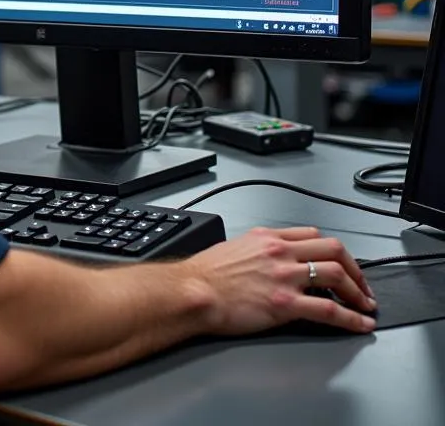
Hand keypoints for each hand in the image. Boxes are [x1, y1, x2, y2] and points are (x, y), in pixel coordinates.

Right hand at [181, 226, 377, 334]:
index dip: (333, 250)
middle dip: (355, 269)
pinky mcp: (286, 303)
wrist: (193, 291)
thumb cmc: (204, 274)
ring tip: (366, 305)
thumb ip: (255, 249)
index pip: (312, 234)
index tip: (341, 263)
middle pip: (333, 249)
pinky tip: (360, 324)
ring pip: (337, 275)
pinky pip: (330, 309)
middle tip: (363, 285)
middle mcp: (279, 252)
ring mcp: (285, 276)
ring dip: (359, 292)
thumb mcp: (232, 247)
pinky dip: (352, 318)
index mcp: (266, 237)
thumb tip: (265, 260)